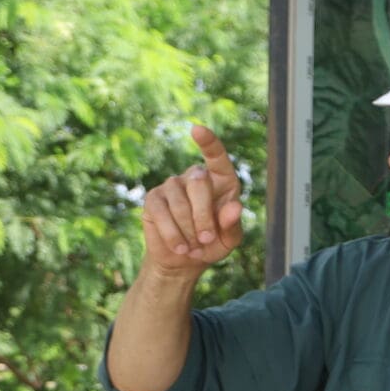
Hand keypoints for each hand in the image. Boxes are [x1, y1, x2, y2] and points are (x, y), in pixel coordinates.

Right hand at [139, 124, 244, 276]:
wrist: (184, 261)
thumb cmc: (212, 244)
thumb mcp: (229, 239)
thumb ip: (233, 224)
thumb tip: (236, 207)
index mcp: (220, 181)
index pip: (216, 156)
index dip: (208, 142)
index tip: (197, 129)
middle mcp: (195, 177)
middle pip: (199, 183)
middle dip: (204, 216)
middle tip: (206, 239)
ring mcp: (172, 185)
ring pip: (180, 203)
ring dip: (189, 230)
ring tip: (194, 248)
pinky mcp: (153, 199)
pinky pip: (161, 213)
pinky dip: (172, 234)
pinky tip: (179, 247)